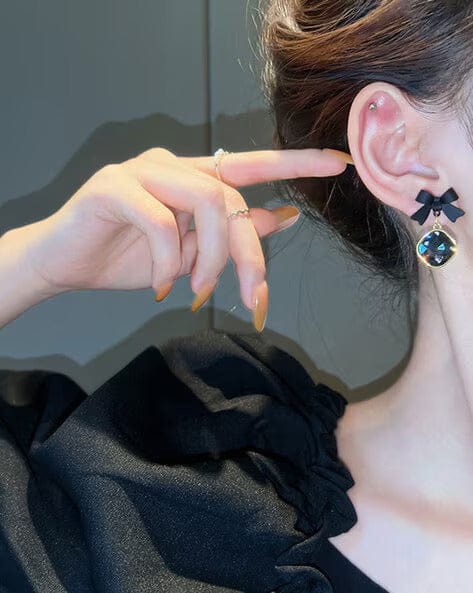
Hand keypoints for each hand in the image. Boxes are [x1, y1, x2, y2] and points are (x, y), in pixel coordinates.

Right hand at [16, 147, 351, 330]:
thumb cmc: (127, 257)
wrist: (64, 264)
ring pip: (206, 202)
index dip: (296, 163)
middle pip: (233, 199)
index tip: (339, 163)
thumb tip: (284, 217)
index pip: (251, 164)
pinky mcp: (113, 186)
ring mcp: (141, 171)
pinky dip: (170, 261)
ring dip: (210, 258)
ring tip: (196, 291)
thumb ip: (232, 233)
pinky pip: (161, 221)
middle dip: (249, 255)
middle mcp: (172, 165)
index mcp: (193, 179)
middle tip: (252, 299)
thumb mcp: (190, 253)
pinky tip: (162, 284)